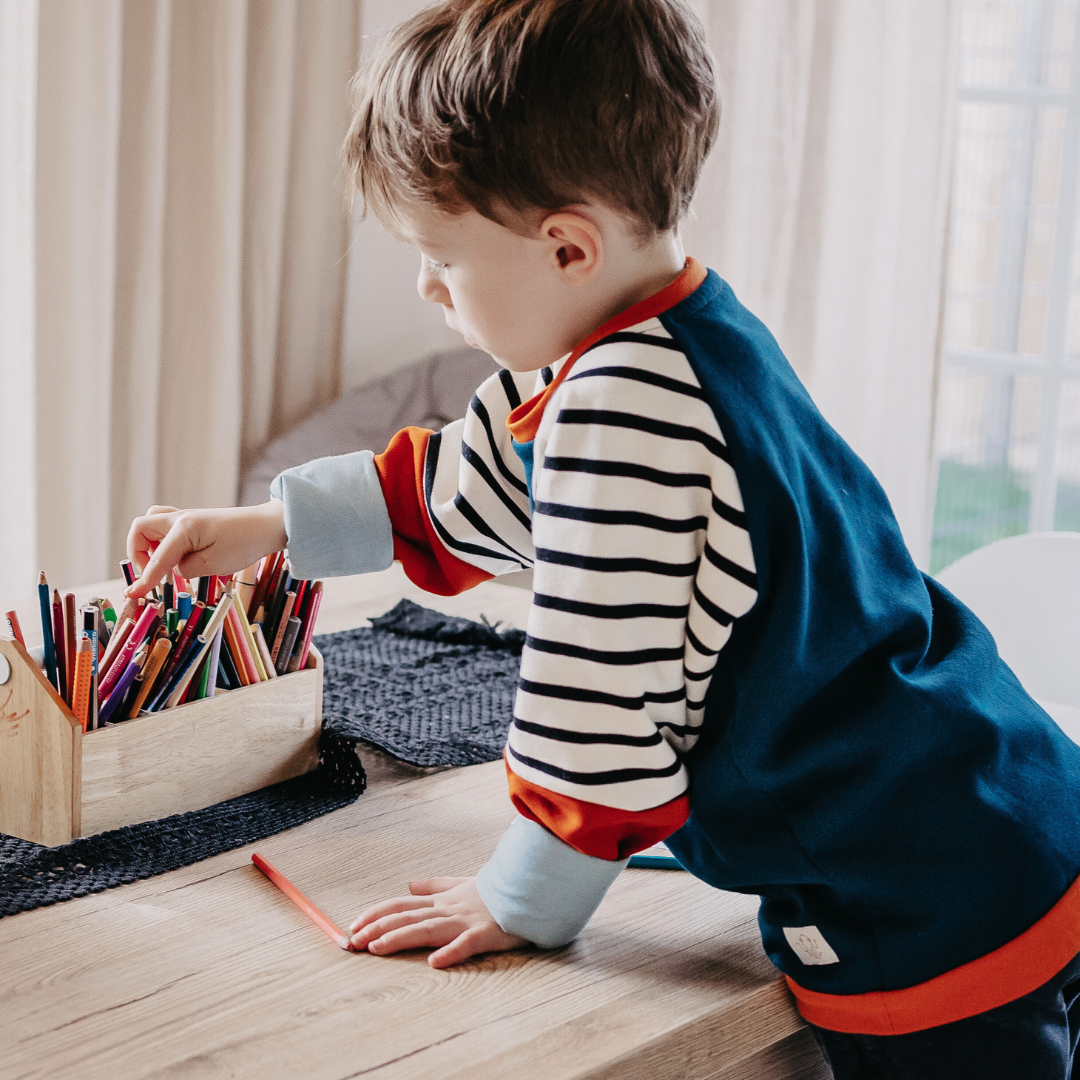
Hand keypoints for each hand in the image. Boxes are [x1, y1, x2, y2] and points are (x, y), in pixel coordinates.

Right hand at [125, 502, 287, 599]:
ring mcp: (187, 517)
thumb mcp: (213, 564)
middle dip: (138, 553)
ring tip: (163, 562)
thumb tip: (172, 569)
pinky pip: (166, 525)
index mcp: (183, 528)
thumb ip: (185, 568)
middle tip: (154, 572)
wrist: (267, 526)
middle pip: (140, 528)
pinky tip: (176, 555)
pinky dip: (162, 540)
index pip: (156, 558)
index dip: (144, 579)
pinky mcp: (194, 522)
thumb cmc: (244, 544)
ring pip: (151, 522)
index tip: (133, 595)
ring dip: (148, 543)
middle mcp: (180, 518)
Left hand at [349, 876, 526, 967]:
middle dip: (377, 929)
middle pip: (407, 917)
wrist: (528, 889)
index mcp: (442, 900)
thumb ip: (435, 885)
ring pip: (428, 929)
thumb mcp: (461, 884)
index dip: (376, 914)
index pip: (401, 905)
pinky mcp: (486, 935)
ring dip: (401, 937)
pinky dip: (451, 952)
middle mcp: (448, 909)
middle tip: (352, 942)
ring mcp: (466, 922)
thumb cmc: (495, 892)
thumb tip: (409, 884)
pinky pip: (467, 944)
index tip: (353, 925)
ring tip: (377, 948)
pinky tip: (435, 962)